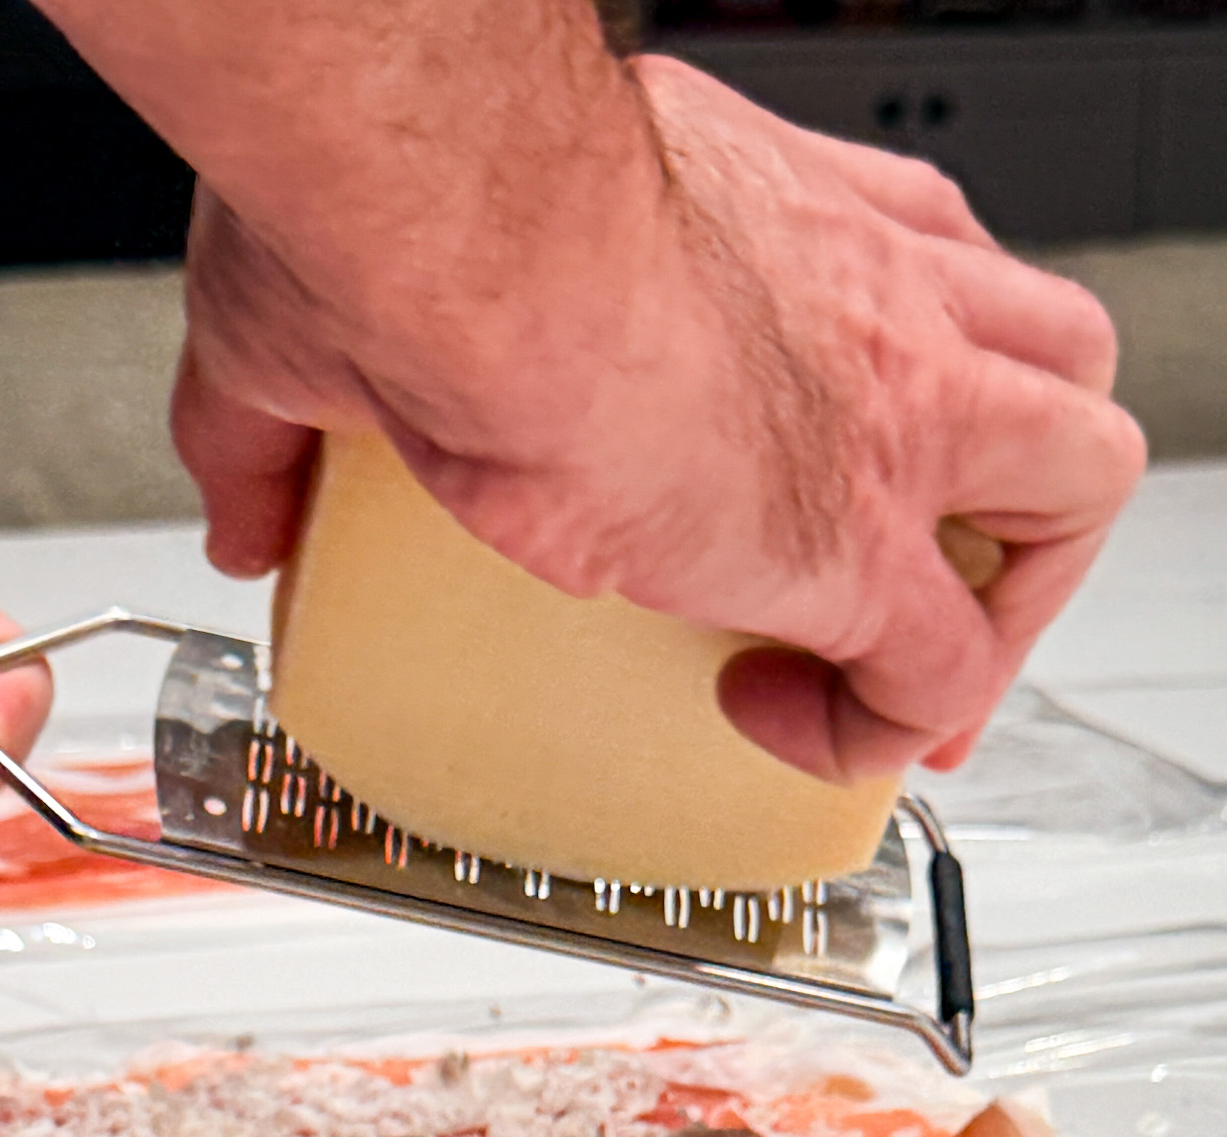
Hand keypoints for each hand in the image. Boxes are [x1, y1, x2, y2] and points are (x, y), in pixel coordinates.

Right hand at [171, 56, 1143, 782]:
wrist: (476, 240)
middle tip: (951, 565)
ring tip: (912, 659)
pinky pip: (938, 668)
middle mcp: (874, 299)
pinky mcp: (854, 549)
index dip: (905, 379)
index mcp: (782, 226)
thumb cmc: (432, 228)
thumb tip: (242, 515)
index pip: (920, 280)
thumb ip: (277, 435)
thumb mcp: (329, 330)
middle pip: (1050, 363)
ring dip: (1014, 585)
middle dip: (1024, 482)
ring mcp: (889, 421)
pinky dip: (884, 721)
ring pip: (1074, 482)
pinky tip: (792, 730)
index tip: (838, 458)